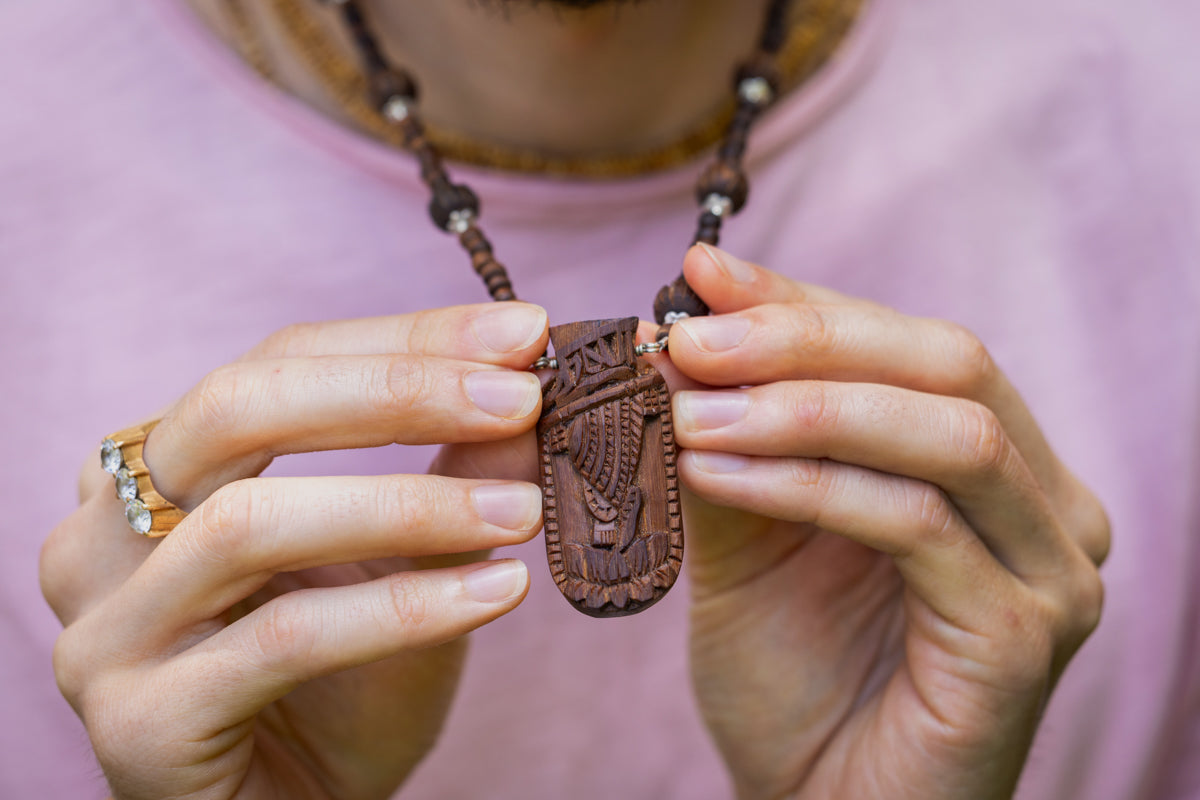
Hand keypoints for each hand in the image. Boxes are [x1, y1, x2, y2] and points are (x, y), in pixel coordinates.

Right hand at [40, 303, 549, 799]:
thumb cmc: (344, 684)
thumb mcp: (410, 558)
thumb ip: (455, 470)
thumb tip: (531, 383)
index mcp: (160, 471)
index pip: (277, 361)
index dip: (403, 339)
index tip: (522, 333)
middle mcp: (106, 531)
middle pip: (236, 408)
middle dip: (394, 391)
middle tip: (520, 396)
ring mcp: (106, 627)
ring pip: (251, 522)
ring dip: (406, 505)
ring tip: (520, 510)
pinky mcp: (137, 719)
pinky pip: (282, 640)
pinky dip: (402, 609)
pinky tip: (497, 592)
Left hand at [667, 246, 1108, 799]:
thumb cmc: (791, 673)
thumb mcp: (748, 532)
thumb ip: (730, 434)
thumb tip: (673, 327)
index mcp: (995, 464)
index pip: (908, 345)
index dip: (803, 301)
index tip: (699, 274)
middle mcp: (1049, 504)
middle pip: (949, 365)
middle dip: (806, 339)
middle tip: (688, 337)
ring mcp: (1053, 569)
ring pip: (948, 435)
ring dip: (803, 408)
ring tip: (688, 405)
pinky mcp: (1024, 634)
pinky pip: (916, 523)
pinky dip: (809, 483)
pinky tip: (717, 471)